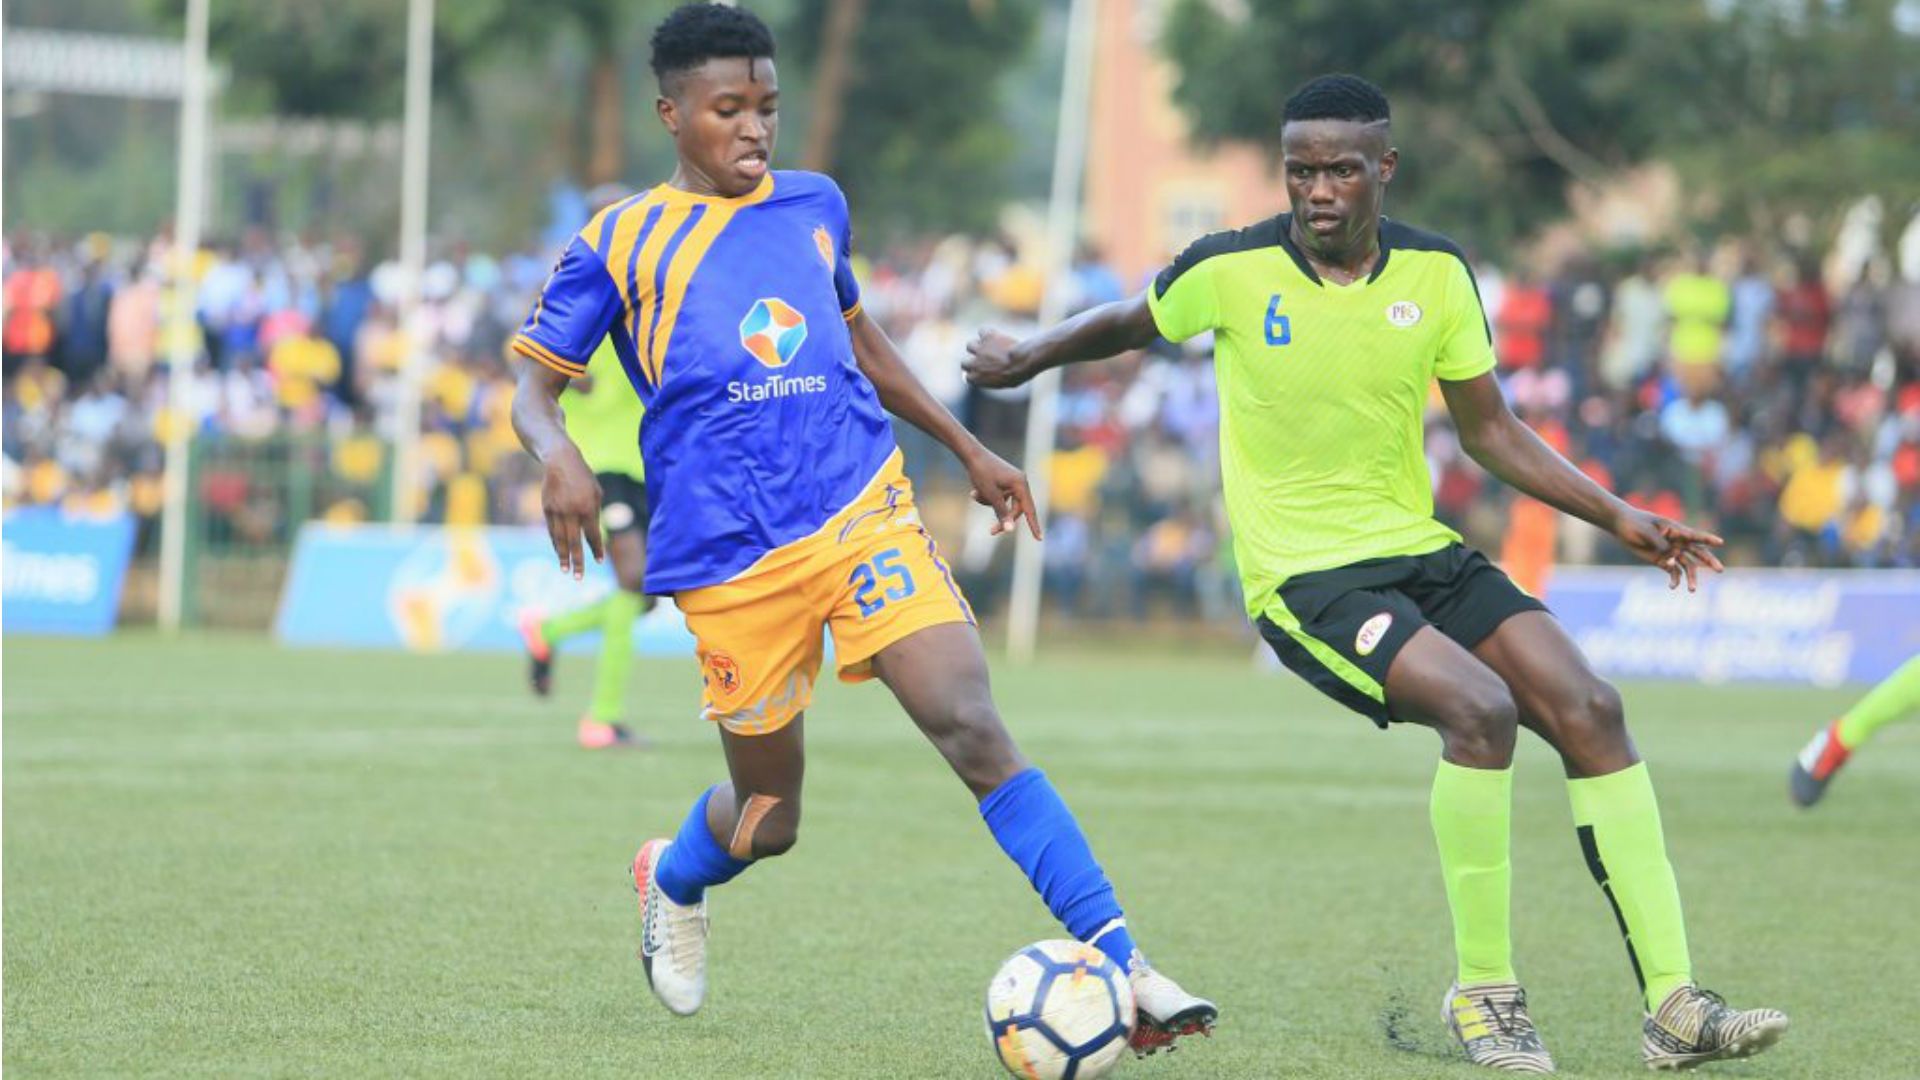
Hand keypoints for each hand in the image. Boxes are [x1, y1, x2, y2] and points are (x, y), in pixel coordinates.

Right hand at [541, 445, 604, 577]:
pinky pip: (551, 530)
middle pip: (574, 542)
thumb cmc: (583, 477)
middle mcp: (571, 511)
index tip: (600, 562)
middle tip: (578, 578)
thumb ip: (595, 513)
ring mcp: (557, 511)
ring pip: (559, 539)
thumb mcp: (596, 492)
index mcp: (588, 507)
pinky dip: (555, 543)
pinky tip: (559, 553)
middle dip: (577, 561)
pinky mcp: (546, 509)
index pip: (593, 534)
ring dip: (563, 556)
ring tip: (566, 570)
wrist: (560, 460)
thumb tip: (593, 533)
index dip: (596, 549)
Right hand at [962, 329, 1035, 388]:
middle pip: (964, 363)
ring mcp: (979, 349)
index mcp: (977, 378)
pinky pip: (982, 331)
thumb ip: (993, 379)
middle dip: (973, 362)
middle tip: (984, 360)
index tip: (983, 373)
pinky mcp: (987, 337)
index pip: (968, 377)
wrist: (1021, 361)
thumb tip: (992, 374)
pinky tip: (995, 335)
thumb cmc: (1017, 374)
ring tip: (990, 346)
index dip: (976, 374)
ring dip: (978, 346)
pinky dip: (987, 332)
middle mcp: (974, 364)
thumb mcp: (1004, 383)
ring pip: (970, 345)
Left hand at [964, 447, 1042, 539]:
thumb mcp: (991, 495)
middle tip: (991, 532)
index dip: (1034, 525)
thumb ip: (1002, 513)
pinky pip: (998, 496)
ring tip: (975, 494)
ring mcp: (1012, 481)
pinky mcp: (1004, 481)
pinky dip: (987, 496)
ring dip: (989, 503)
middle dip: (1001, 517)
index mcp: (1021, 484)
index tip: (1039, 539)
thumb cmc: (981, 473)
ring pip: (1004, 503)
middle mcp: (1020, 482)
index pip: (1030, 509)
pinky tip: (974, 490)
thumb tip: (1010, 530)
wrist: (970, 453)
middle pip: (1015, 509)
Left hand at [1612, 508, 1723, 591]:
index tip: (1720, 542)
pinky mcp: (1662, 561)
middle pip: (1698, 553)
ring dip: (1690, 578)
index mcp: (1677, 530)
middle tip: (1720, 570)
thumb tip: (1671, 558)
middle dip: (1709, 561)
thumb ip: (1660, 544)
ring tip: (1692, 590)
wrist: (1622, 527)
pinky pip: (1673, 572)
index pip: (1695, 535)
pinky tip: (1672, 587)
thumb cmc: (1636, 524)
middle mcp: (1678, 543)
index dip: (1708, 539)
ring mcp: (1671, 553)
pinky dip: (1674, 580)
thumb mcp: (1647, 531)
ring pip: (1687, 566)